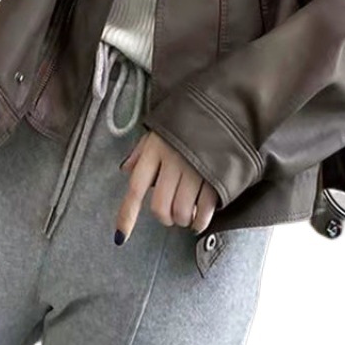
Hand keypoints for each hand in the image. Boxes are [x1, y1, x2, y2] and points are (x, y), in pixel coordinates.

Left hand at [114, 129, 218, 243]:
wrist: (224, 108)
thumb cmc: (187, 121)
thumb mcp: (159, 131)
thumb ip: (141, 152)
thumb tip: (125, 170)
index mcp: (155, 150)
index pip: (136, 188)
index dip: (127, 215)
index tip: (121, 236)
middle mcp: (173, 161)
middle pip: (160, 206)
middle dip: (164, 217)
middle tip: (169, 213)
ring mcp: (195, 170)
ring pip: (181, 212)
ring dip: (182, 219)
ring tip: (186, 212)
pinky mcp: (216, 178)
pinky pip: (204, 211)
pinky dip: (200, 221)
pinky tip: (198, 219)